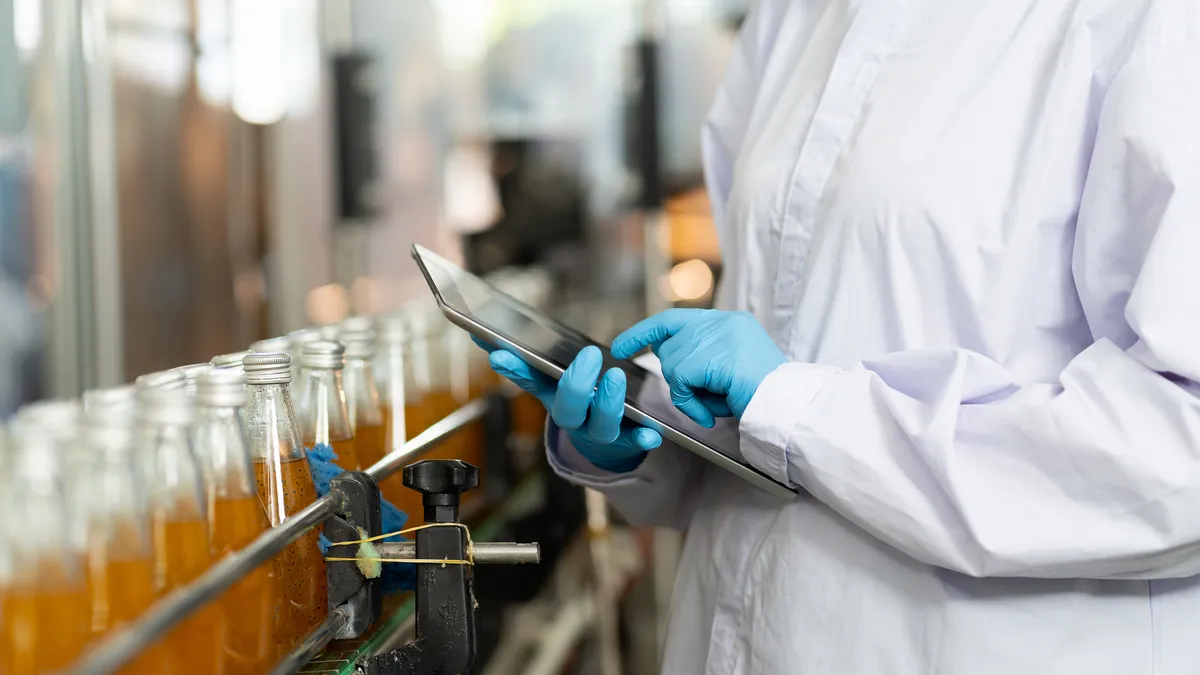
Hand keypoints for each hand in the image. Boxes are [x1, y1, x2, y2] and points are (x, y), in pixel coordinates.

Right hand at [473, 338, 661, 471]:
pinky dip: (642, 439)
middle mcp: (572, 417)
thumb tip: (479, 333)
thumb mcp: (551, 378)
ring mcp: (598, 431)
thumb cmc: (577, 398)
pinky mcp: (626, 440)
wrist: (601, 441)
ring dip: (608, 403)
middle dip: (576, 384)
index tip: (501, 354)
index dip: (515, 369)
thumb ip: (524, 358)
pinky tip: (651, 434)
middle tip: (588, 356)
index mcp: (553, 396)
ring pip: (601, 425)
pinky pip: (635, 442)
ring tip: (616, 378)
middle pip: (567, 408)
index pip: (529, 381)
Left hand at [611, 309, 785, 427]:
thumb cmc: (762, 398)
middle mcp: (722, 322)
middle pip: (670, 348)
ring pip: (673, 365)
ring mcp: (718, 336)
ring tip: (716, 404)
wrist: (788, 407)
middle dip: (678, 378)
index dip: (643, 333)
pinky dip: (690, 403)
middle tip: (706, 397)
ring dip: (688, 394)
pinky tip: (710, 412)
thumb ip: (702, 359)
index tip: (621, 346)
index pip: (673, 319)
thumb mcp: (729, 370)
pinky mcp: (712, 355)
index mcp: (729, 321)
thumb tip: (667, 359)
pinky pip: (679, 381)